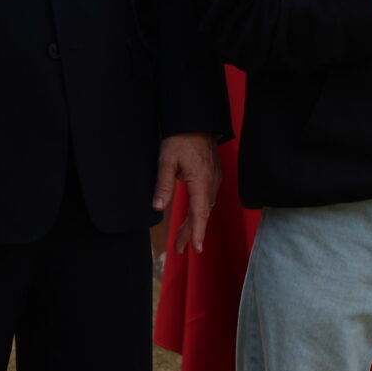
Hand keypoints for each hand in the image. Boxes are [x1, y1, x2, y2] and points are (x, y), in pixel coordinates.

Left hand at [153, 132, 217, 253]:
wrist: (196, 121)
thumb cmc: (180, 139)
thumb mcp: (166, 161)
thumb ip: (163, 185)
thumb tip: (157, 208)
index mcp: (201, 182)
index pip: (200, 214)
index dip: (198, 233)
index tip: (197, 249)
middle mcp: (211, 184)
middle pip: (202, 214)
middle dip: (191, 233)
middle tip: (179, 249)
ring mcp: (214, 180)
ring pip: (205, 207)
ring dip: (195, 223)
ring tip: (183, 238)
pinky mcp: (213, 176)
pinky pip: (207, 199)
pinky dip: (200, 211)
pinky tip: (193, 216)